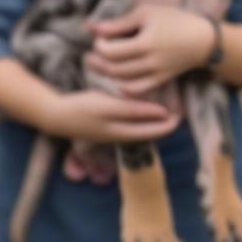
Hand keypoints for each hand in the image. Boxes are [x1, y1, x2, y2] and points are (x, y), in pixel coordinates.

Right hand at [43, 88, 180, 143]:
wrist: (56, 116)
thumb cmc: (83, 108)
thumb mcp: (110, 107)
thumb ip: (136, 110)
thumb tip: (163, 114)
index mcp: (126, 132)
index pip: (158, 131)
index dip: (173, 122)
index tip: (185, 109)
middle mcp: (123, 136)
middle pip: (153, 132)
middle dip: (168, 121)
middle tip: (181, 105)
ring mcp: (115, 133)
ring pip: (143, 129)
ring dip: (156, 119)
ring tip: (167, 104)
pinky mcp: (107, 127)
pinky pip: (133, 125)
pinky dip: (144, 118)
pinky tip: (144, 106)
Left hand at [84, 4, 214, 96]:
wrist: (202, 39)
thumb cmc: (172, 19)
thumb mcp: (145, 13)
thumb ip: (118, 23)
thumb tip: (91, 28)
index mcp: (145, 43)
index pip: (110, 52)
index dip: (99, 45)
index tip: (101, 37)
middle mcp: (150, 62)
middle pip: (113, 69)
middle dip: (99, 61)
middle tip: (93, 53)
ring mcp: (156, 74)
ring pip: (122, 82)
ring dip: (109, 74)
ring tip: (102, 63)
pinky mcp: (161, 81)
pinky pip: (137, 91)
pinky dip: (124, 86)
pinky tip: (119, 76)